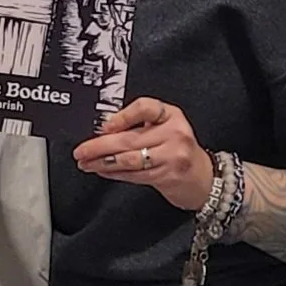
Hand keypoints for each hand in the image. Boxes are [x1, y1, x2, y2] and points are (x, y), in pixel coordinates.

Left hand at [72, 97, 213, 210]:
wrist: (204, 178)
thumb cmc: (179, 149)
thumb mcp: (166, 126)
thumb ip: (141, 124)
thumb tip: (105, 129)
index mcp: (171, 115)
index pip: (145, 108)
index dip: (123, 116)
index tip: (104, 126)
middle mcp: (173, 133)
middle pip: (130, 139)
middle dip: (100, 146)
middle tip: (81, 151)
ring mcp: (171, 156)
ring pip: (129, 159)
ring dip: (103, 162)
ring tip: (86, 162)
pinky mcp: (167, 176)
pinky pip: (134, 174)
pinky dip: (115, 173)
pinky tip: (103, 171)